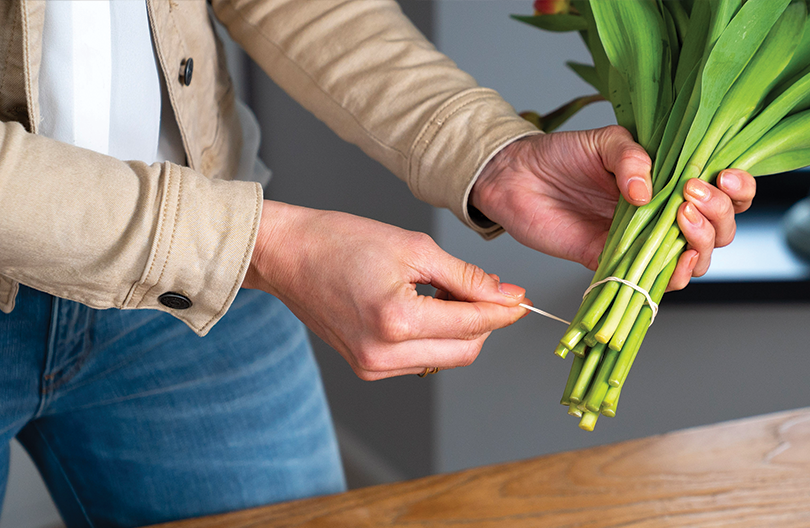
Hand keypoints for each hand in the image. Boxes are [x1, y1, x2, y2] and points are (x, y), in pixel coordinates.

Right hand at [243, 200, 528, 379]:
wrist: (287, 254)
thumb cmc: (341, 241)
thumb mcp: (414, 247)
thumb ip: (465, 276)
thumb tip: (505, 294)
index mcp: (396, 320)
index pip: (472, 324)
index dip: (503, 310)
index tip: (522, 299)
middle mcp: (384, 354)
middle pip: (465, 351)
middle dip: (484, 323)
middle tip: (488, 289)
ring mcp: (373, 366)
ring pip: (444, 359)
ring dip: (459, 330)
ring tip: (444, 290)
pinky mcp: (366, 368)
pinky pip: (420, 360)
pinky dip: (434, 337)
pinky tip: (423, 305)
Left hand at [471, 125, 755, 290]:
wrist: (517, 179)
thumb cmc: (561, 155)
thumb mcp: (603, 141)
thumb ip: (630, 157)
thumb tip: (647, 191)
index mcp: (672, 179)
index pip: (725, 189)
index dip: (738, 188)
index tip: (726, 177)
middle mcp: (666, 213)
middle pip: (721, 228)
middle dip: (719, 215)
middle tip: (691, 196)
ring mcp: (646, 241)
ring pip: (698, 257)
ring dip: (701, 244)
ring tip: (681, 220)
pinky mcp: (619, 264)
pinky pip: (657, 282)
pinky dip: (672, 277)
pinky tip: (673, 263)